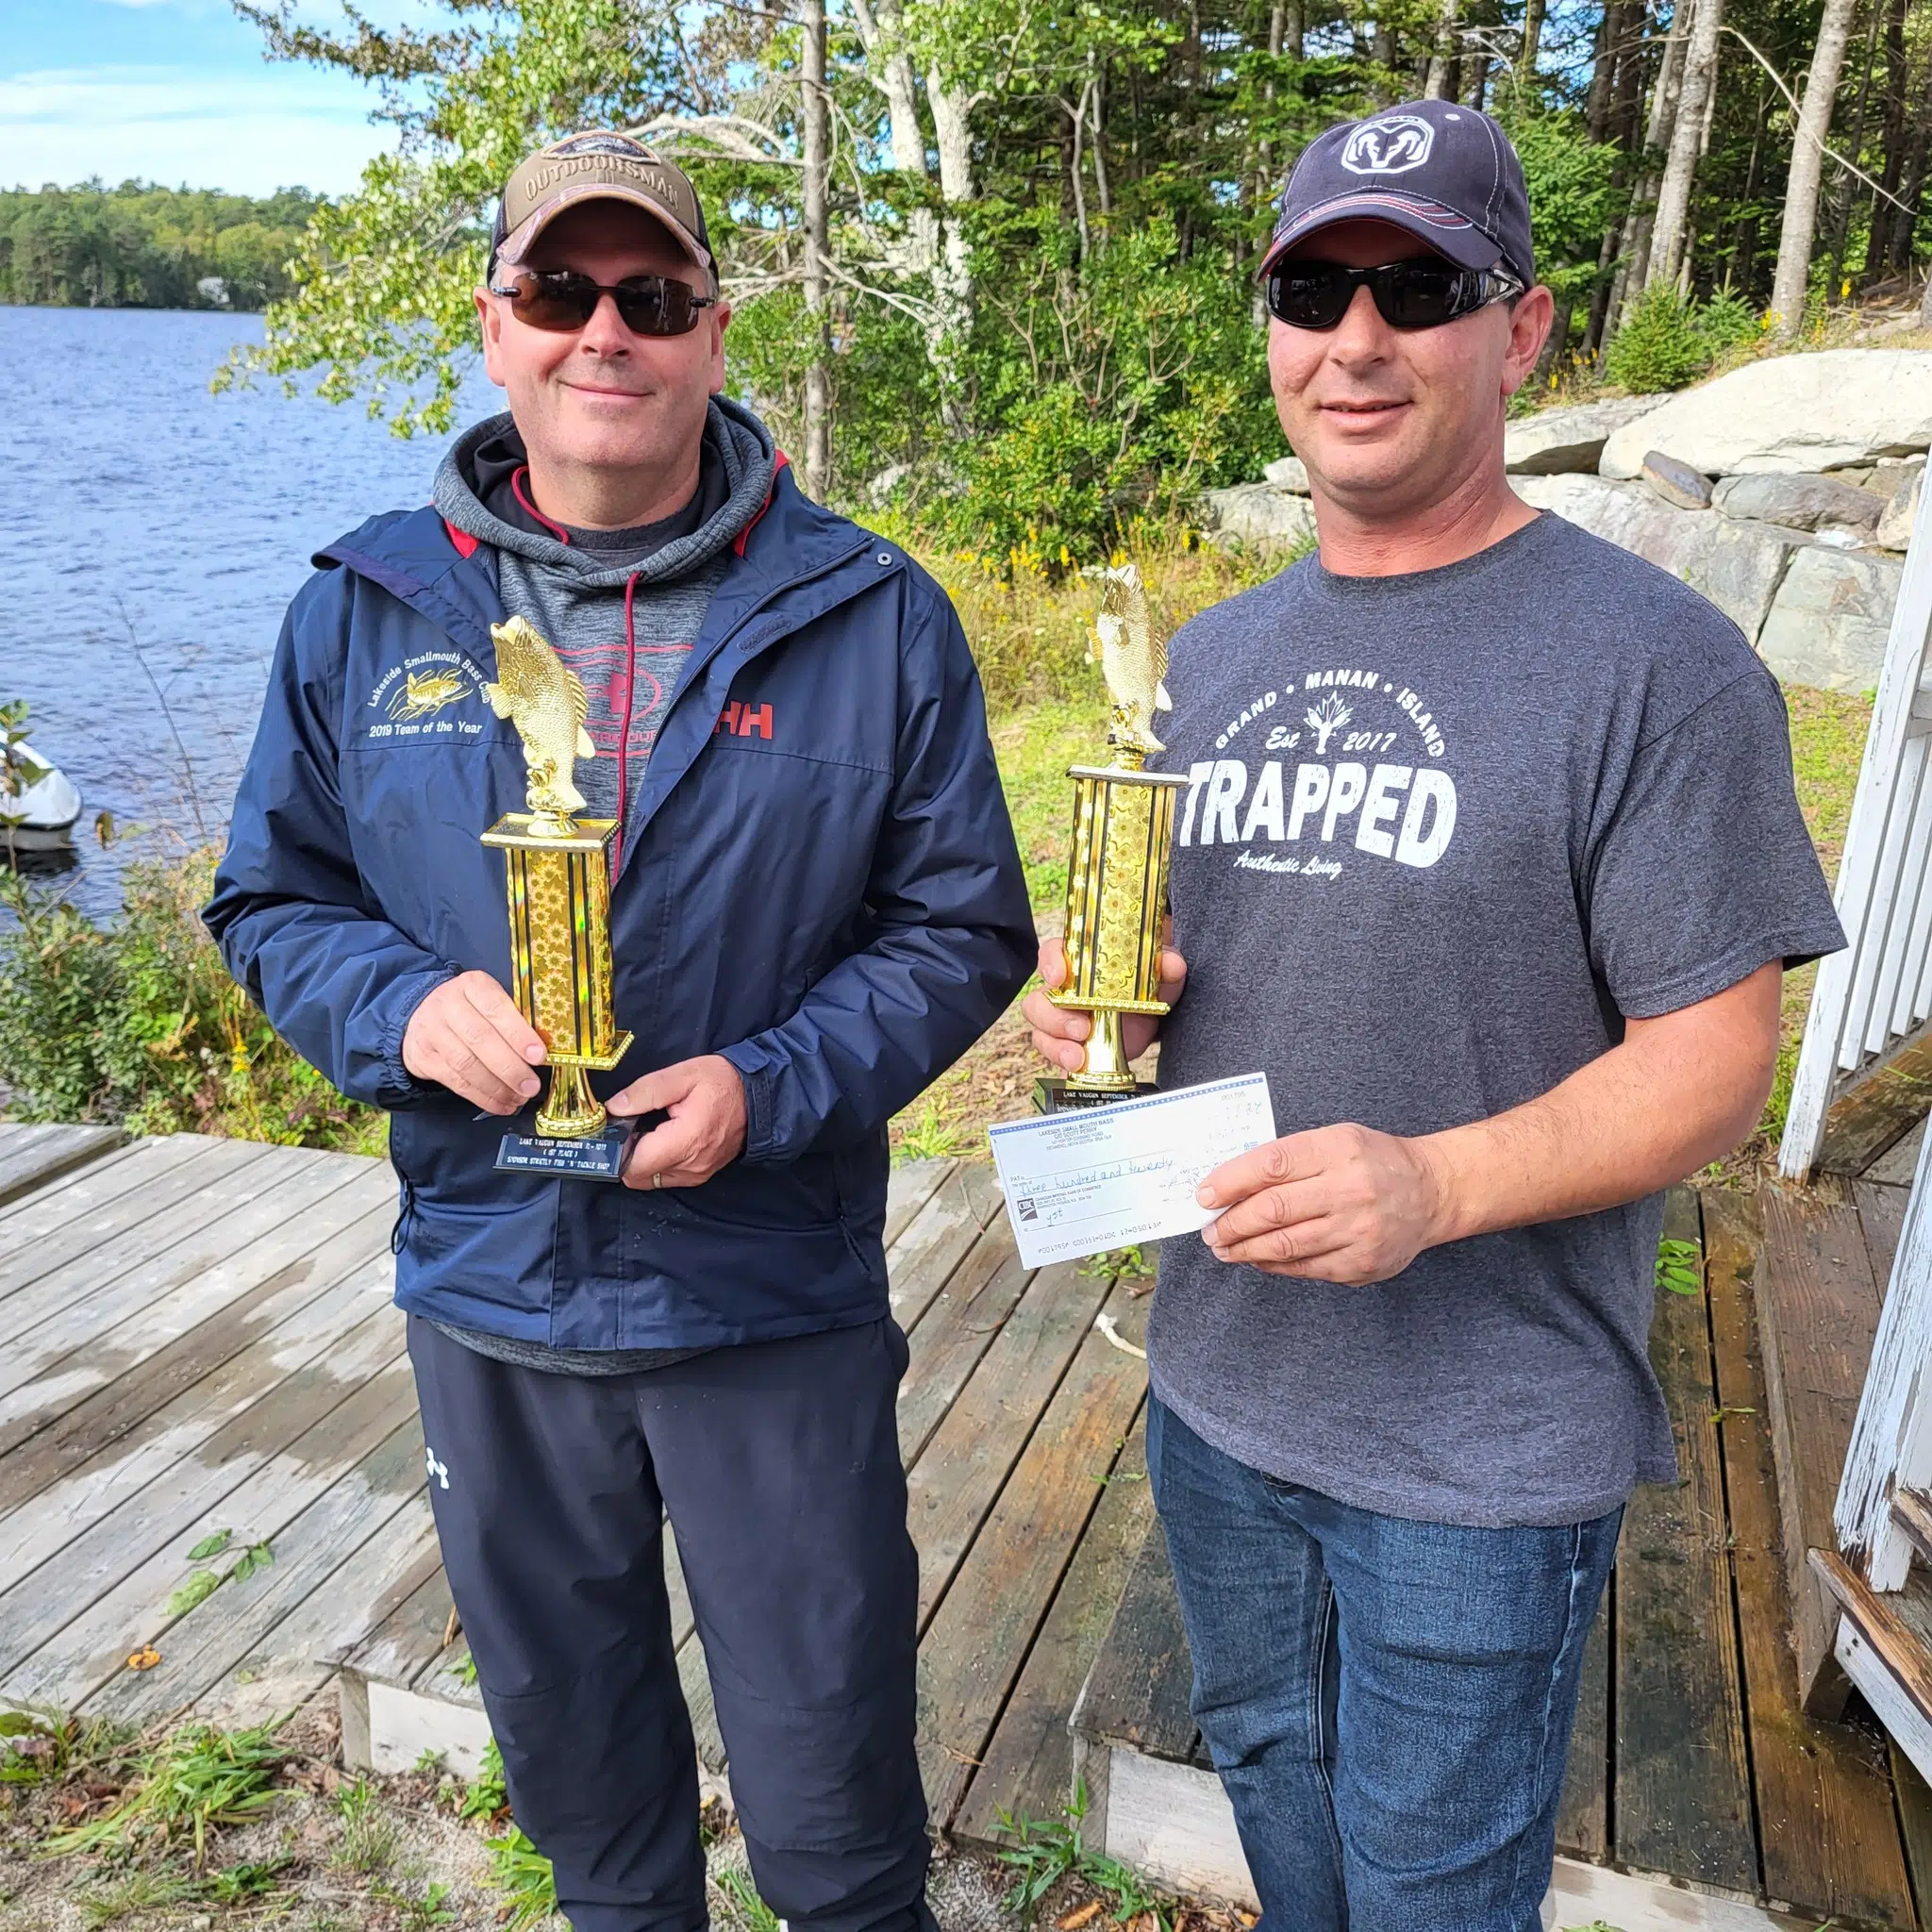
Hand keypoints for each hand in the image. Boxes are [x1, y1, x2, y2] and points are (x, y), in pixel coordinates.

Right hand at [402, 971, 546, 1113]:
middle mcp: (448, 1005)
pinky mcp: (424, 1058)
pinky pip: (456, 1082)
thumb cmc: (470, 1009)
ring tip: (519, 1098)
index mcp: (472, 985)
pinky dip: (482, 1097)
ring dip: (497, 1087)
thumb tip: (542, 1052)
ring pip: (466, 1064)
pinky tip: (502, 1104)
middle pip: (480, 1039)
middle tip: (531, 1086)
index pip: (496, 1009)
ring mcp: (432, 1032)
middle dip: (510, 1067)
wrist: (422, 1014)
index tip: (538, 1056)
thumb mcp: (489, 1000)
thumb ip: (513, 1019)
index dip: (518, 1034)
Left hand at [610, 1055, 748, 1188]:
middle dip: (627, 1156)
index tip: (618, 1128)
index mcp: (685, 1141)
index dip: (618, 1149)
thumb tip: (614, 1108)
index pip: (634, 1165)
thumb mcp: (684, 1074)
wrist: (759, 1097)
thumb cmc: (723, 1082)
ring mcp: (697, 1174)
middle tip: (632, 1128)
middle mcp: (691, 1166)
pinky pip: (667, 1178)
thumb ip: (646, 1091)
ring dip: (643, 1161)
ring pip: (651, 1180)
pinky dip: (658, 1164)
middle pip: (638, 1176)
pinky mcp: (701, 1175)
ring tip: (649, 1132)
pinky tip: (664, 1140)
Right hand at [1022, 938, 1186, 1076]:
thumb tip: (1172, 965)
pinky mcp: (1071, 1047)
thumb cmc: (1146, 982)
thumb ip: (1165, 963)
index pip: (1052, 954)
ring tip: (1078, 1057)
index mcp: (1078, 963)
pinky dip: (1063, 1065)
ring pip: (1041, 1032)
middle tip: (1081, 1028)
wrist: (1152, 1014)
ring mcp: (1063, 1022)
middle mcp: (1063, 992)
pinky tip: (1077, 1070)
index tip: (1058, 977)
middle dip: (1053, 1017)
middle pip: (1038, 1001)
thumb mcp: (1158, 969)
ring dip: (1056, 1046)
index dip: (1050, 964)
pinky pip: (1055, 1056)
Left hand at [1197, 1123, 1449, 1285]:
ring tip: (1224, 1247)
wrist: (1432, 1193)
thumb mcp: (1336, 1139)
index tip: (1204, 1195)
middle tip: (1209, 1230)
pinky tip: (1257, 1258)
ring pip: (1284, 1245)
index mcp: (1338, 1150)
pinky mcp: (1361, 1263)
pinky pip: (1304, 1268)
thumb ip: (1290, 1158)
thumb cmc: (1374, 1161)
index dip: (1230, 1182)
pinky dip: (1273, 1264)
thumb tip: (1232, 1184)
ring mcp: (1357, 1230)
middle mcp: (1349, 1190)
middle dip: (1231, 1223)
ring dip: (1244, 1248)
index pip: (1272, 1165)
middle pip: (1273, 1210)